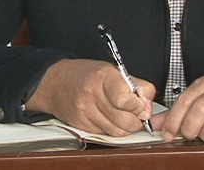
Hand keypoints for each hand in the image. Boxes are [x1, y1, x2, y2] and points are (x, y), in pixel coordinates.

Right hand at [24, 58, 154, 135]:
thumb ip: (136, 85)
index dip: (138, 106)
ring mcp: (84, 111)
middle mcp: (92, 94)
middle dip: (136, 121)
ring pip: (116, 130)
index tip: (143, 108)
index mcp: (103, 76)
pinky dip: (113, 129)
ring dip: (126, 128)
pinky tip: (111, 119)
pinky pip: (105, 133)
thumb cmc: (86, 74)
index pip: (125, 98)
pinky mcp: (80, 124)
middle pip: (123, 119)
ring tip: (126, 118)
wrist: (55, 82)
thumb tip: (148, 105)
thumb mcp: (113, 70)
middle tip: (139, 116)